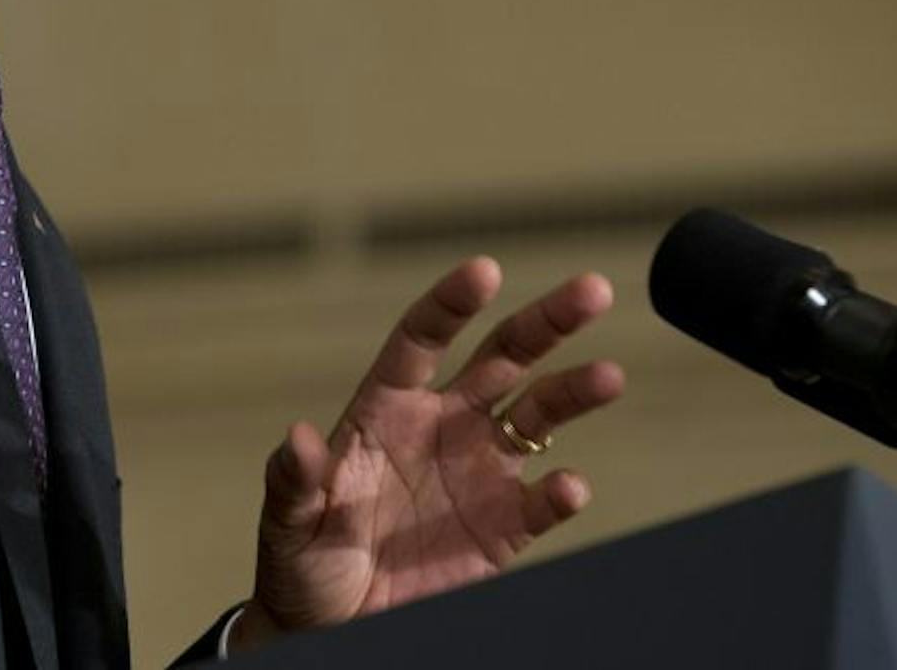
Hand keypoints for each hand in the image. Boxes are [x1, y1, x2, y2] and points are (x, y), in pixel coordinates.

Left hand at [231, 257, 623, 649]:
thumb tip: (298, 437)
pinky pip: (539, 503)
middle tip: (591, 290)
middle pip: (502, 358)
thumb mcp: (288, 522)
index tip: (482, 271)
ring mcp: (478, 471)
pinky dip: (558, 494)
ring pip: (538, 415)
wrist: (335, 625)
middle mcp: (442, 426)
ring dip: (572, 393)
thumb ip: (294, 481)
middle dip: (545, 322)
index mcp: (386, 409)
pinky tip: (569, 487)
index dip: (450, 304)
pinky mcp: (503, 527)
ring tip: (608, 375)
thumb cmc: (303, 561)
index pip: (422, 340)